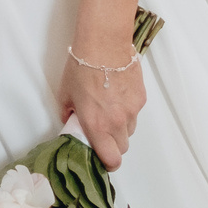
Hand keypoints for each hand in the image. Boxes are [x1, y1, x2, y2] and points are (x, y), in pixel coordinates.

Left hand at [60, 42, 144, 170]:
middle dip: (113, 144)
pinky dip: (128, 109)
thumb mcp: (66, 94)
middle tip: (102, 131)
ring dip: (121, 127)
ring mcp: (132, 110)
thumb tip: (72, 120)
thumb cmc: (81, 67)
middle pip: (122, 148)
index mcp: (97, 126)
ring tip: (110, 109)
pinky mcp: (141, 98)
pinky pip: (135, 112)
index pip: (111, 159)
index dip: (108, 163)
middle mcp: (117, 122)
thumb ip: (69, 113)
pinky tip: (118, 94)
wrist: (104, 43)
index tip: (102, 159)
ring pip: (130, 130)